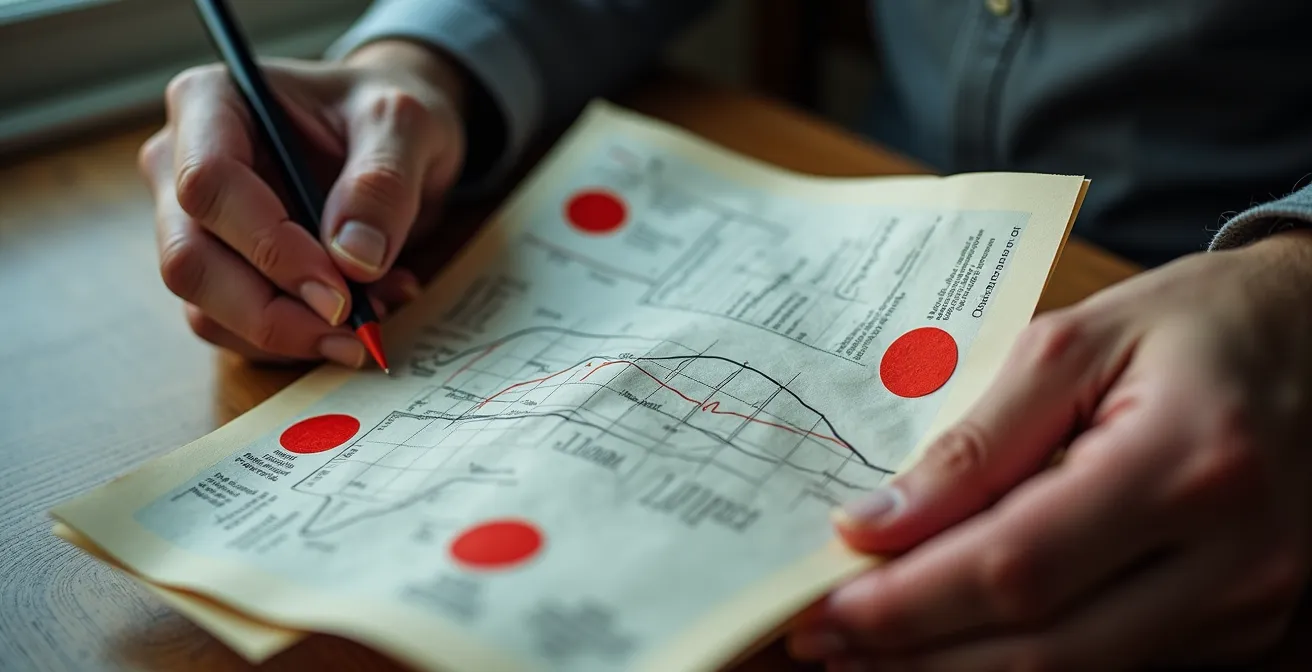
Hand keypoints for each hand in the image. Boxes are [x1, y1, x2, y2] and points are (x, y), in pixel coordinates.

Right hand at [139, 40, 466, 366]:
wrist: (392, 139)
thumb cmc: (386, 115)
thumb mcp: (405, 125)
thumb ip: (383, 182)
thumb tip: (353, 260)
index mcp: (209, 104)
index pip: (208, 185)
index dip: (269, 247)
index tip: (340, 291)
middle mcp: (179, 166)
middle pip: (190, 261)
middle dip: (272, 313)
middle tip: (355, 334)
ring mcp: (191, 226)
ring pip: (205, 311)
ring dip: (292, 334)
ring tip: (374, 315)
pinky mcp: (219, 275)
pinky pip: (237, 332)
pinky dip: (301, 339)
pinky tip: (365, 312)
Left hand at [789, 230, 1311, 670]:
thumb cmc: (1197, 322)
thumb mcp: (1077, 342)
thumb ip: (978, 439)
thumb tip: (877, 523)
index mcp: (1186, 461)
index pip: (1016, 564)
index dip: (910, 601)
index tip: (824, 606)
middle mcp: (1231, 555)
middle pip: (1043, 645)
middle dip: (916, 652)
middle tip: (824, 641)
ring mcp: (1249, 605)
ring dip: (959, 669)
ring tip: (869, 650)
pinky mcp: (1247, 628)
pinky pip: (1116, 667)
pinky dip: (1026, 660)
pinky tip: (956, 640)